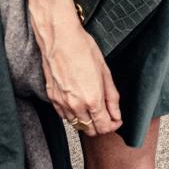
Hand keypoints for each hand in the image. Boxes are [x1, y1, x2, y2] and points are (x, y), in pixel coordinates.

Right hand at [32, 6, 121, 134]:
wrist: (60, 38)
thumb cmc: (82, 49)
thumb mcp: (105, 72)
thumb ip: (111, 97)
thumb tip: (116, 113)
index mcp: (92, 100)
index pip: (104, 126)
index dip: (113, 125)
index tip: (116, 119)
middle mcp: (76, 105)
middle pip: (89, 130)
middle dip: (100, 126)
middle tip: (106, 115)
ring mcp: (62, 103)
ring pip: (76, 125)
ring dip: (86, 121)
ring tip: (93, 109)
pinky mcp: (52, 97)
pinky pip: (64, 115)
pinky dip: (73, 115)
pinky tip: (78, 104)